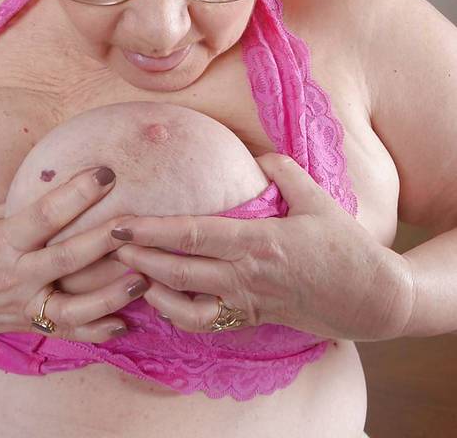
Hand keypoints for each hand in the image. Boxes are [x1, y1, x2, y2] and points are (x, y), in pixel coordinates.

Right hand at [0, 168, 148, 341]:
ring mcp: (23, 305)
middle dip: (104, 240)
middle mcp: (15, 275)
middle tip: (138, 223)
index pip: (45, 214)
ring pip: (73, 307)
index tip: (106, 173)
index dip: (77, 193)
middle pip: (67, 259)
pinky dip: (95, 331)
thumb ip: (24, 205)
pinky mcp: (28, 325)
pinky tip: (124, 322)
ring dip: (111, 295)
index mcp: (3, 240)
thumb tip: (65, 174)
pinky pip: (66, 333)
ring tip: (144, 279)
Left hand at [105, 153, 414, 340]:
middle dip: (138, 259)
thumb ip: (284, 171)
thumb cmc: (345, 246)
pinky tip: (164, 297)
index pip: (193, 235)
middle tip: (107, 244)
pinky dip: (179, 313)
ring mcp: (248, 302)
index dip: (153, 230)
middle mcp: (246, 276)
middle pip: (178, 272)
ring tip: (130, 272)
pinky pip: (207, 322)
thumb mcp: (317, 199)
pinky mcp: (253, 318)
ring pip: (186, 306)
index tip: (122, 223)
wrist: (371, 297)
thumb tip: (258, 157)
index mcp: (259, 242)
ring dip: (153, 291)